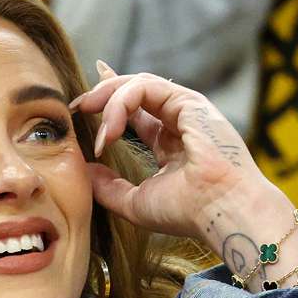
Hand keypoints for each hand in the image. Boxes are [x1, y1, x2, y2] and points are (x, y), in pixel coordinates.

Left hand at [74, 63, 289, 247]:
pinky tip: (110, 130)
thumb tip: (84, 171)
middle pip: (135, 90)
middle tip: (76, 106)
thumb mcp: (135, 202)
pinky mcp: (189, 101)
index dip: (110, 99)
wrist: (221, 211)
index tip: (84, 100)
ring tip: (92, 122)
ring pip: (137, 84)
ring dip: (107, 100)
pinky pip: (145, 87)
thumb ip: (109, 187)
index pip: (136, 110)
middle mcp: (178, 121)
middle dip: (102, 92)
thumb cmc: (187, 212)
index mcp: (169, 142)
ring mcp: (186, 109)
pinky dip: (120, 103)